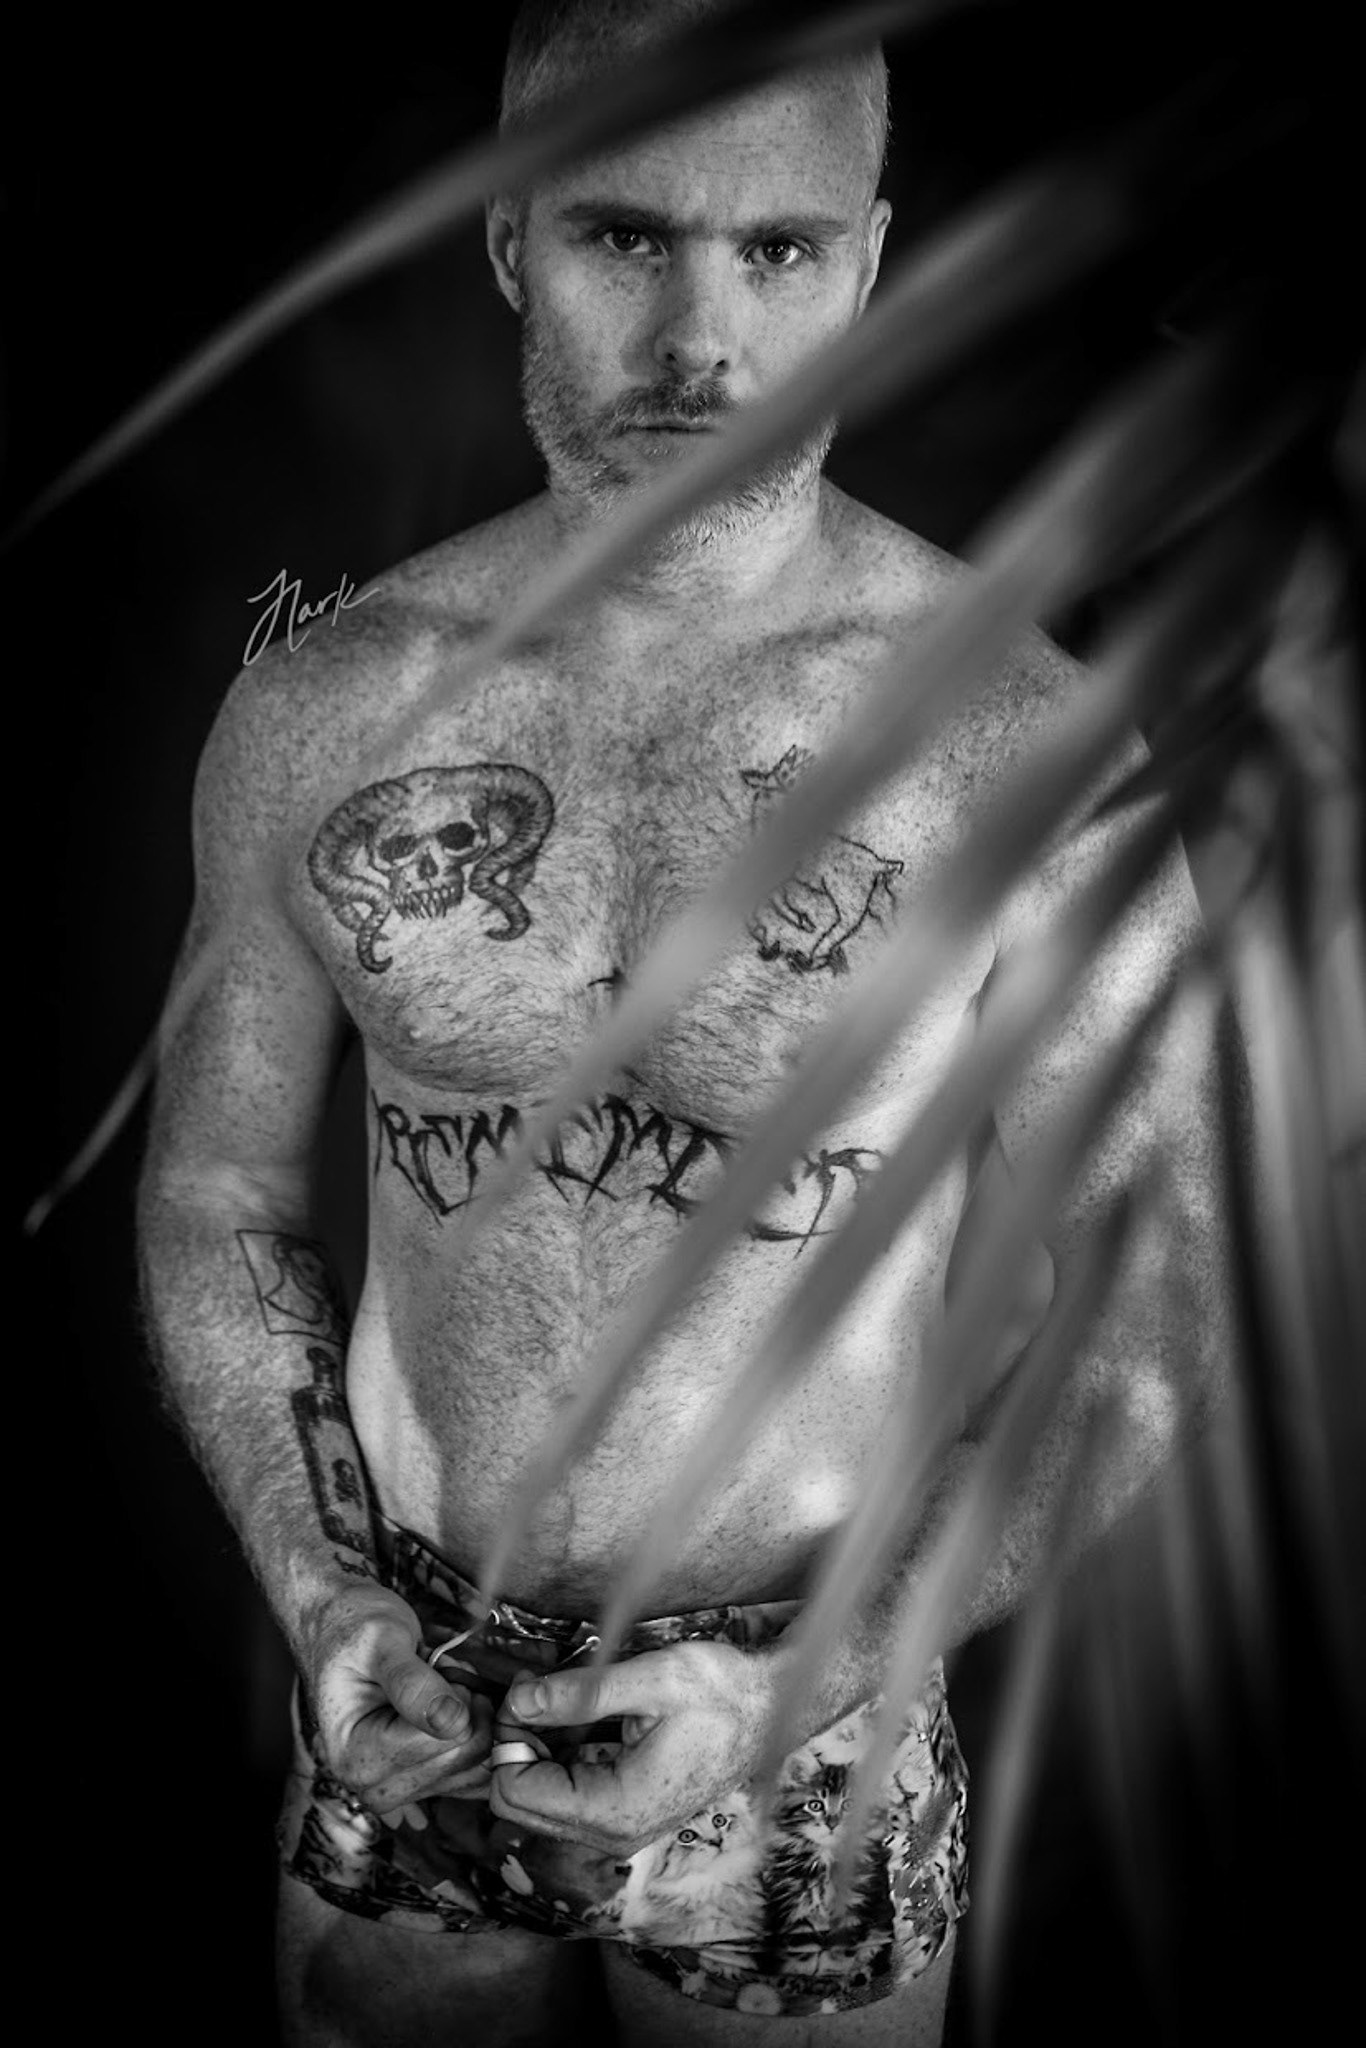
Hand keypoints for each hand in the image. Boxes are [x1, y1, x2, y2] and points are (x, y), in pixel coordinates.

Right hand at [302, 1582, 493, 1817]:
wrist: (339, 1633)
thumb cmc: (354, 1633)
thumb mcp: (380, 1641)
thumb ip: (411, 1681)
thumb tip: (451, 1721)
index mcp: (355, 1758)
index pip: (442, 1738)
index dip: (452, 1694)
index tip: (428, 1666)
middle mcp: (374, 1786)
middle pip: (463, 1754)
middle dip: (463, 1705)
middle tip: (432, 1674)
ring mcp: (402, 1790)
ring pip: (477, 1763)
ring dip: (471, 1718)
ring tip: (436, 1688)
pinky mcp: (424, 1784)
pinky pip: (477, 1769)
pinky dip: (476, 1733)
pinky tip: (449, 1707)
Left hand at [488, 1640, 775, 1857]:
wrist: (770, 1707)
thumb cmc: (721, 1693)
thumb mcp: (651, 1680)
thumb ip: (579, 1694)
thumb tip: (518, 1698)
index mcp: (616, 1811)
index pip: (516, 1793)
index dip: (508, 1736)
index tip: (525, 1685)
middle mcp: (611, 1833)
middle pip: (520, 1804)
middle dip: (515, 1743)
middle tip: (533, 1686)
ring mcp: (617, 1827)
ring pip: (539, 1799)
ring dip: (534, 1746)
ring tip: (551, 1691)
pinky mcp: (623, 1811)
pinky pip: (566, 1791)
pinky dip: (556, 1752)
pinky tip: (571, 1710)